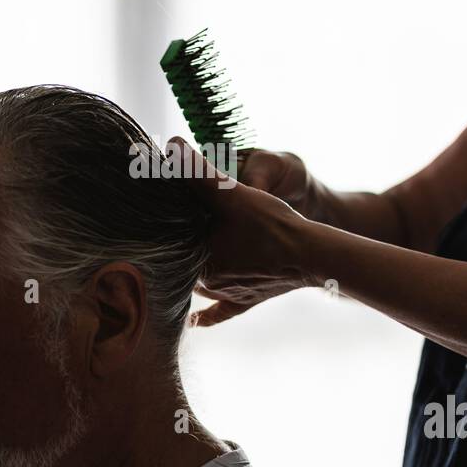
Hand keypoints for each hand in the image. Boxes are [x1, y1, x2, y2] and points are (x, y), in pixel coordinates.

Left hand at [169, 138, 317, 326]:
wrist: (313, 255)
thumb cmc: (272, 225)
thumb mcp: (232, 193)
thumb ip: (198, 171)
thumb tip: (171, 145)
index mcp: (197, 263)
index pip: (167, 246)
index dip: (161, 229)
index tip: (153, 216)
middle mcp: (207, 284)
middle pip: (183, 264)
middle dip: (176, 249)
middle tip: (164, 229)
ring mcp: (227, 295)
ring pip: (199, 284)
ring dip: (190, 272)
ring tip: (178, 254)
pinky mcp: (246, 300)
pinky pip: (220, 311)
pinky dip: (207, 315)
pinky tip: (196, 321)